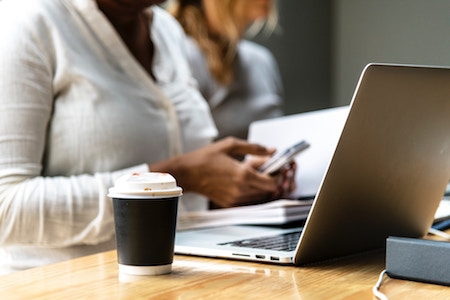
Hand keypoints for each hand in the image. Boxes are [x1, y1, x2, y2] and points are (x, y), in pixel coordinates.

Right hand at [150, 137, 280, 207]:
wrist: (187, 173)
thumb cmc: (205, 158)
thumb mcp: (230, 145)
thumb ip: (254, 148)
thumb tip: (271, 150)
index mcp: (243, 175)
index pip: (272, 181)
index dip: (278, 174)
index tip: (276, 167)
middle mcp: (241, 189)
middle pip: (269, 190)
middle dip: (271, 179)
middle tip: (266, 168)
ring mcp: (235, 199)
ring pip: (260, 196)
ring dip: (261, 186)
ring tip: (251, 173)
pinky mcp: (229, 203)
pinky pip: (249, 200)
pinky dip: (251, 192)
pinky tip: (244, 181)